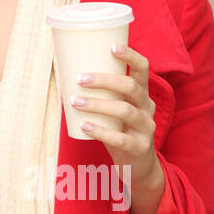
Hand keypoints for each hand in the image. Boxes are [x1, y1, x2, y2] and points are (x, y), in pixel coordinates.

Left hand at [73, 44, 163, 213]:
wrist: (139, 167)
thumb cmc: (120, 130)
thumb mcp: (116, 109)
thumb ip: (101, 94)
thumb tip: (65, 75)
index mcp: (142, 94)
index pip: (143, 69)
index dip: (131, 55)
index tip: (111, 47)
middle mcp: (148, 108)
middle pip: (131, 87)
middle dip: (105, 80)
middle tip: (80, 78)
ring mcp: (146, 128)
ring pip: (125, 110)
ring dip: (97, 104)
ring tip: (76, 101)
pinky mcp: (140, 148)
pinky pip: (120, 138)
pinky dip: (100, 130)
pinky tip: (84, 125)